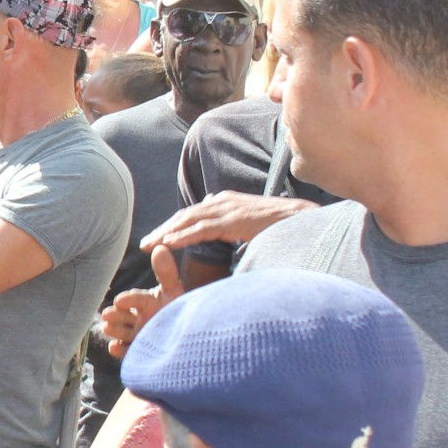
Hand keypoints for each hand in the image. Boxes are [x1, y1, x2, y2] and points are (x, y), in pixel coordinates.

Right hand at [97, 243, 185, 357]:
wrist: (190, 335)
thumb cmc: (179, 309)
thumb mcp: (174, 290)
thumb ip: (166, 272)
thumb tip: (159, 247)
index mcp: (146, 302)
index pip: (136, 299)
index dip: (128, 300)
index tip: (121, 301)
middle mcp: (139, 318)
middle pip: (124, 316)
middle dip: (115, 315)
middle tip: (107, 314)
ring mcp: (138, 335)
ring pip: (122, 331)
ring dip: (114, 330)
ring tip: (108, 328)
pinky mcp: (138, 351)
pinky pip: (127, 351)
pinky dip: (120, 350)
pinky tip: (115, 347)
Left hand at [141, 191, 315, 252]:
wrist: (302, 220)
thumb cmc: (278, 224)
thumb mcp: (249, 218)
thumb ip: (229, 217)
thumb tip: (212, 216)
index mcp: (224, 201)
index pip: (191, 214)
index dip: (172, 225)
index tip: (156, 238)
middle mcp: (222, 201)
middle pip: (184, 216)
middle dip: (163, 230)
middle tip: (144, 244)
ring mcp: (228, 210)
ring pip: (189, 221)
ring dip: (166, 234)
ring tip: (149, 246)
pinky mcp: (234, 221)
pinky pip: (203, 229)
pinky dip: (184, 236)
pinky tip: (169, 243)